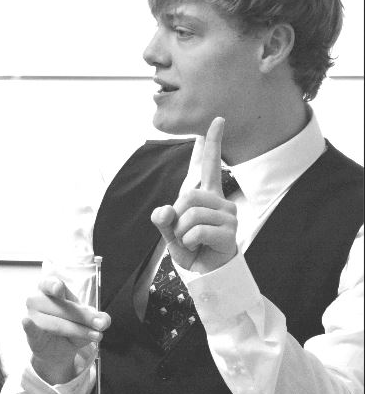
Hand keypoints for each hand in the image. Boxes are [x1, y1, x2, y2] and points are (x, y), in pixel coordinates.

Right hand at [23, 275, 110, 385]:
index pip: (49, 283)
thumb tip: (104, 321)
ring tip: (95, 336)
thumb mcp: (86, 319)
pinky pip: (30, 330)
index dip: (54, 285)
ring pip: (57, 324)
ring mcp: (32, 317)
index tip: (60, 289)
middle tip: (100, 325)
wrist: (57, 350)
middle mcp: (36, 300)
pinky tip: (27, 321)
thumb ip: (97, 318)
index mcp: (47, 288)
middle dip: (84, 317)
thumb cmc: (70, 325)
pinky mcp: (31, 335)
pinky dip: (29, 326)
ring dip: (78, 331)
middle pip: (62, 308)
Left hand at [151, 116, 237, 273]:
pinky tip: (198, 246)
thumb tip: (163, 212)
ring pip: (191, 214)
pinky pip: (197, 230)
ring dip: (182, 233)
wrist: (207, 273)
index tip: (217, 120)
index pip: (207, 165)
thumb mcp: (170, 233)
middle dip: (177, 217)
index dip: (211, 143)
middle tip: (184, 232)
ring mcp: (228, 216)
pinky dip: (189, 241)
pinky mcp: (230, 232)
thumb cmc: (192, 249)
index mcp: (207, 196)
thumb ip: (163, 220)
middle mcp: (221, 202)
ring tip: (193, 241)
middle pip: (188, 195)